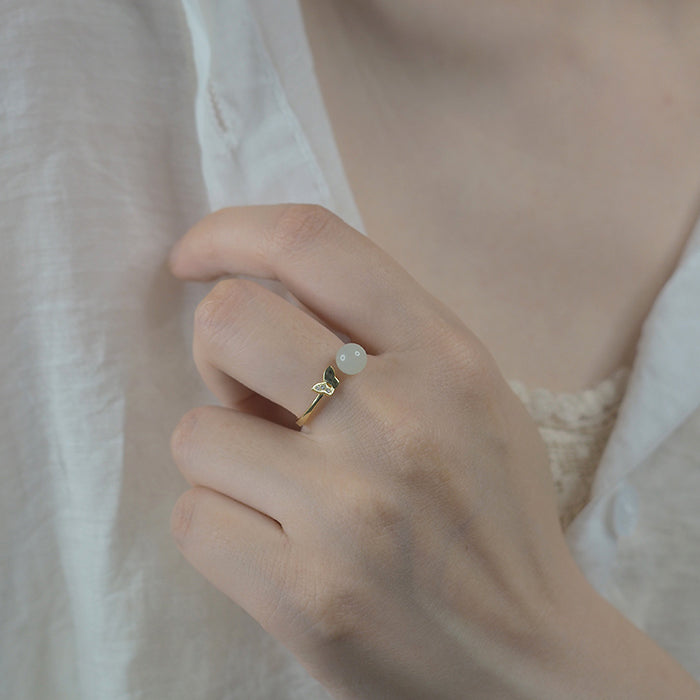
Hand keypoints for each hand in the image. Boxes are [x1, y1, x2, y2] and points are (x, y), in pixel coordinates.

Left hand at [165, 204, 657, 698]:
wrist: (527, 659)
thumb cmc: (493, 515)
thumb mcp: (467, 395)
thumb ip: (380, 331)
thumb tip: (263, 290)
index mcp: (444, 358)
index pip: (311, 243)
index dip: (231, 233)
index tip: (195, 257)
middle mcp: (395, 422)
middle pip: (226, 321)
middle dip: (216, 351)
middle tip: (251, 392)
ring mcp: (345, 513)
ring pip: (195, 432)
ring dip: (226, 456)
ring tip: (284, 490)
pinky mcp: (302, 597)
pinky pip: (194, 519)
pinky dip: (222, 523)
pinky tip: (276, 544)